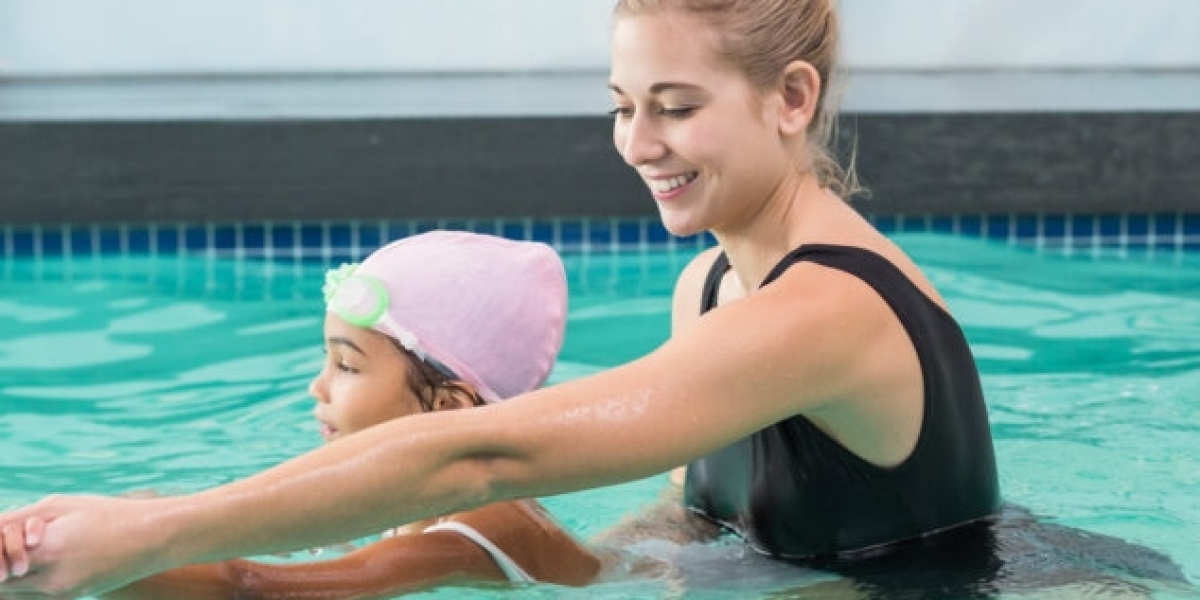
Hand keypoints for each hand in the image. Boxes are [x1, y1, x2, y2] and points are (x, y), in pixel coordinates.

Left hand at [0, 494, 172, 598]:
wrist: (153, 539)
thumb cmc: (107, 514)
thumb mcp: (61, 505)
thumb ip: (16, 520)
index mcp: (49, 550)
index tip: (3, 535)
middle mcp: (52, 579)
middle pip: (1, 579)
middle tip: (7, 544)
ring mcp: (61, 593)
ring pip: (12, 591)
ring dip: (9, 573)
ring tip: (23, 553)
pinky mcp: (71, 598)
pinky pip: (32, 595)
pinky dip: (26, 581)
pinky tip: (36, 563)